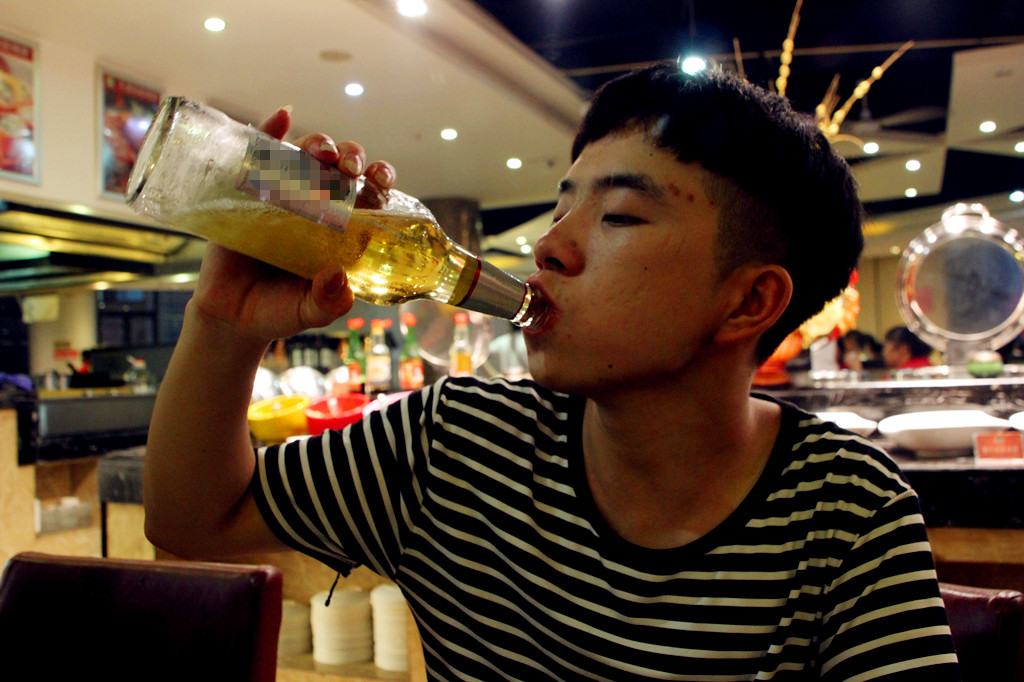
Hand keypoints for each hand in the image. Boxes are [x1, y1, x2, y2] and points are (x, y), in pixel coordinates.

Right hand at [190, 106, 396, 344]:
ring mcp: (283, 194)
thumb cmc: (278, 310)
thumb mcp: (308, 313)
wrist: (229, 315)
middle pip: (340, 168)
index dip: (379, 179)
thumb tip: (338, 279)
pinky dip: (271, 130)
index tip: (380, 180)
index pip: (369, 194)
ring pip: (305, 156)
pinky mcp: (248, 190)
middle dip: (350, 157)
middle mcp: (316, 204)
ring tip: (321, 152)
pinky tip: (282, 116)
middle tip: (349, 168)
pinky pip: (260, 153)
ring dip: (317, 143)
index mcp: (341, 228)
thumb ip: (327, 302)